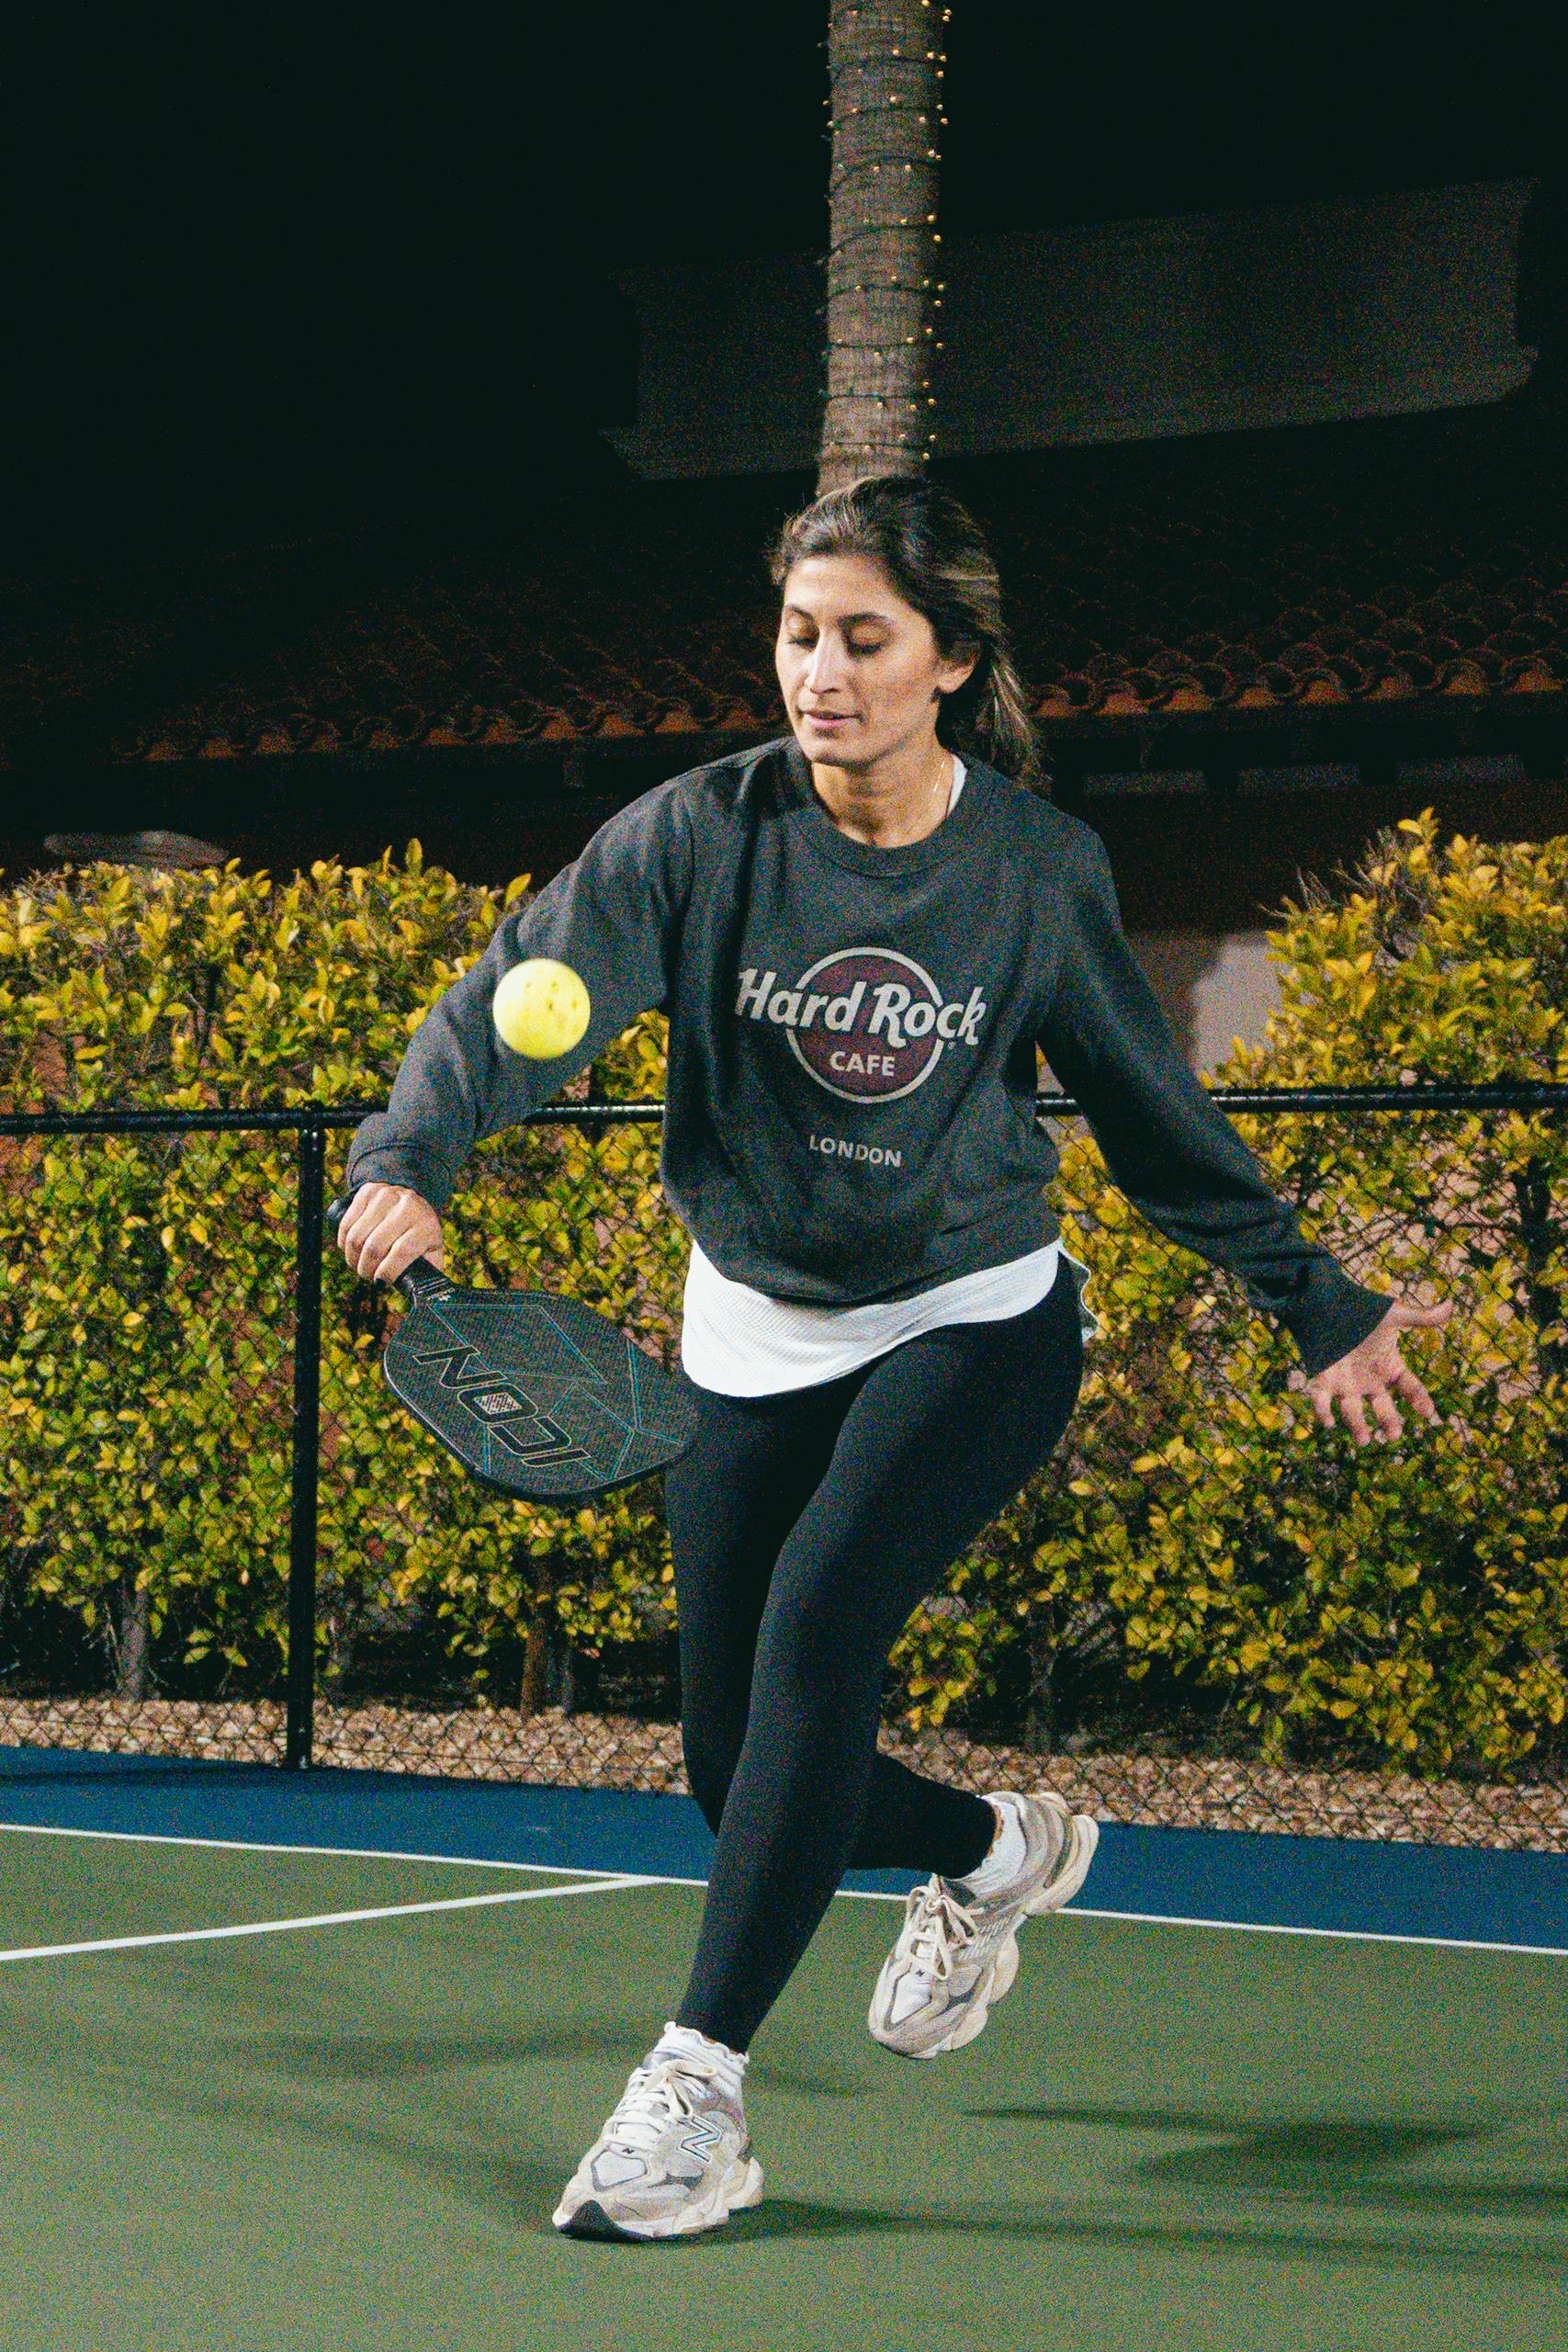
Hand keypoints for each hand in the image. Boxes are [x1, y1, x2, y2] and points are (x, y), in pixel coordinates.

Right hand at [337, 1183, 445, 1284]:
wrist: (413, 1198)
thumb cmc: (421, 1234)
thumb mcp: (431, 1251)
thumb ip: (427, 1273)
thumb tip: (421, 1297)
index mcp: (426, 1225)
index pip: (403, 1251)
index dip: (387, 1271)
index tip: (380, 1283)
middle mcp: (408, 1207)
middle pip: (375, 1246)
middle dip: (366, 1269)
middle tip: (368, 1276)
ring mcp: (386, 1196)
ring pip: (356, 1237)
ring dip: (353, 1258)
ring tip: (360, 1265)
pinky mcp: (368, 1192)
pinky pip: (346, 1224)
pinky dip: (344, 1243)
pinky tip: (352, 1250)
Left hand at [1304, 1294, 1455, 1445]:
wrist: (1329, 1303)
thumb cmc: (1364, 1311)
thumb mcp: (1395, 1315)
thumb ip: (1421, 1317)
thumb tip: (1451, 1305)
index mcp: (1390, 1368)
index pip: (1410, 1388)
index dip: (1419, 1400)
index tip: (1427, 1412)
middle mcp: (1370, 1381)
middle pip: (1383, 1407)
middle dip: (1388, 1421)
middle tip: (1392, 1435)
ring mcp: (1347, 1384)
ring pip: (1352, 1411)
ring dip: (1357, 1425)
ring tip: (1364, 1440)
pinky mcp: (1323, 1380)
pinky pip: (1321, 1401)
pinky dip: (1322, 1412)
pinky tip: (1327, 1423)